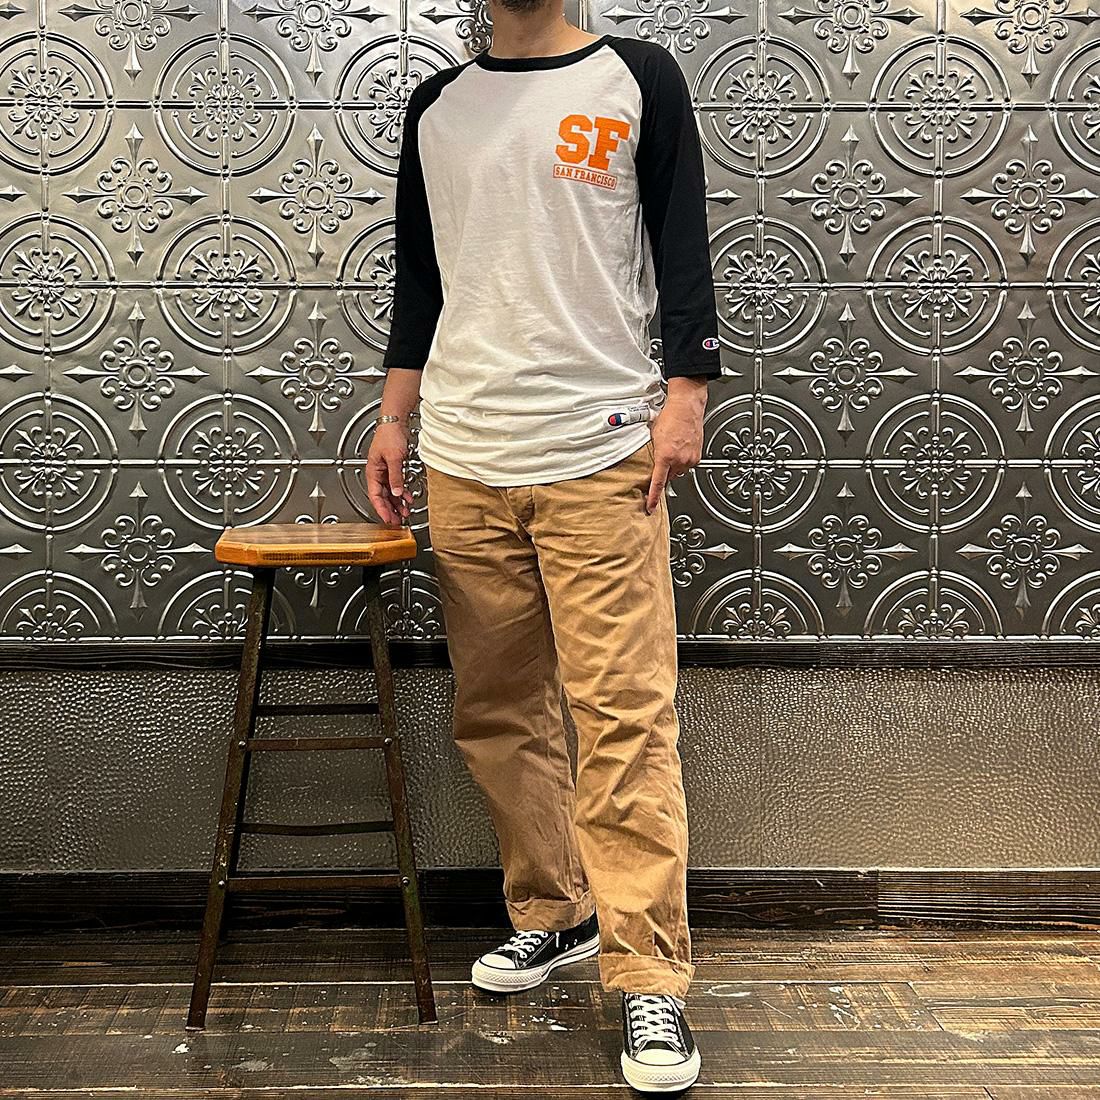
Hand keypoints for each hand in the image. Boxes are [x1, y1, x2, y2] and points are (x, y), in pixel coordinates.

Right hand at [366, 422, 412, 524]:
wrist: (394, 422)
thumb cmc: (389, 435)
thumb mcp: (394, 458)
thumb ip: (395, 477)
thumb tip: (396, 493)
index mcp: (372, 472)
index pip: (375, 496)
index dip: (381, 509)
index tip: (388, 519)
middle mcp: (377, 473)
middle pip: (382, 497)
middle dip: (390, 510)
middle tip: (397, 521)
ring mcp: (384, 471)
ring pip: (389, 492)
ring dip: (396, 503)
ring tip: (404, 513)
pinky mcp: (392, 467)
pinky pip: (395, 484)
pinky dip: (401, 493)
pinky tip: (407, 499)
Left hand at [645, 385, 706, 514]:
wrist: (686, 407)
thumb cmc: (670, 418)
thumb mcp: (654, 437)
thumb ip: (655, 453)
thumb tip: (654, 463)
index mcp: (665, 456)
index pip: (658, 483)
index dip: (653, 497)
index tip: (650, 507)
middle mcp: (679, 460)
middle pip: (669, 476)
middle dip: (665, 471)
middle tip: (664, 457)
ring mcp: (690, 459)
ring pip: (679, 470)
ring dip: (675, 464)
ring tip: (674, 447)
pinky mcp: (697, 456)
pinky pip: (688, 464)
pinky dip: (683, 459)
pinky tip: (681, 446)